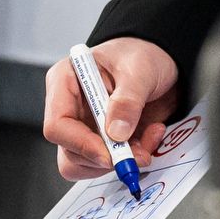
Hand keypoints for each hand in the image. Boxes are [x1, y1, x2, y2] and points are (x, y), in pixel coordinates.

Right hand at [45, 36, 179, 180]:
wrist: (162, 61)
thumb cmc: (141, 54)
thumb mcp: (139, 70)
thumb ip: (127, 100)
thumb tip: (116, 133)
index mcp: (65, 82)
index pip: (57, 125)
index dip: (81, 144)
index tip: (109, 153)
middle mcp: (70, 108)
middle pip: (70, 152)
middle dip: (105, 157)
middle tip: (136, 154)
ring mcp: (86, 127)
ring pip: (88, 164)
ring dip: (121, 159)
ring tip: (148, 139)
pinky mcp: (103, 140)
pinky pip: (111, 163)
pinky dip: (134, 156)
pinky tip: (151, 135)